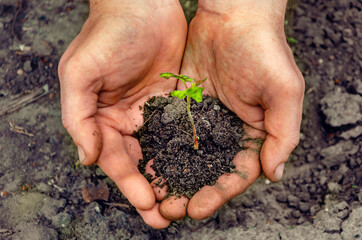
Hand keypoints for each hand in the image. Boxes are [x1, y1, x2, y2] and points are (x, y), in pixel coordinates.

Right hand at [58, 0, 186, 227]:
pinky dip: (187, 153)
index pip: (117, 161)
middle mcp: (127, 120)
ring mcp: (152, 112)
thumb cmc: (108, 34)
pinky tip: (199, 170)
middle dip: (152, 191)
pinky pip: (181, 132)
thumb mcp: (80, 74)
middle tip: (168, 218)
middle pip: (140, 164)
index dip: (131, 187)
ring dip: (172, 178)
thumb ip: (79, 118)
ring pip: (162, 153)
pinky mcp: (174, 102)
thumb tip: (87, 159)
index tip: (149, 209)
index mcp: (103, 119)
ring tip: (186, 202)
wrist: (142, 4)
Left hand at [159, 0, 304, 219]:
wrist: (233, 15)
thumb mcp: (284, 90)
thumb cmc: (263, 49)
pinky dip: (161, 150)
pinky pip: (171, 131)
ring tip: (154, 196)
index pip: (237, 173)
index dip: (218, 194)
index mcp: (254, 133)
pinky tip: (146, 165)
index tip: (197, 209)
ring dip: (172, 177)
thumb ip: (283, 134)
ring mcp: (205, 119)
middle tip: (170, 211)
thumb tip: (274, 174)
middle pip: (208, 170)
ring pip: (187, 155)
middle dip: (190, 192)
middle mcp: (228, 130)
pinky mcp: (185, 105)